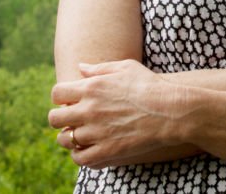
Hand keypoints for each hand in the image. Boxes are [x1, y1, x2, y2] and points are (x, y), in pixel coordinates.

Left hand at [48, 59, 189, 167]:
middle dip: (60, 118)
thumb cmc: (150, 85)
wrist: (170, 110)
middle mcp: (89, 109)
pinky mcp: (106, 150)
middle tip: (70, 119)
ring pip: (65, 139)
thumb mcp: (125, 67)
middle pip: (55, 118)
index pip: (57, 93)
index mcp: (91, 87)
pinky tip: (87, 149)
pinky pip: (80, 158)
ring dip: (68, 137)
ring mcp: (96, 131)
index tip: (69, 100)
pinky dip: (79, 155)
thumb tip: (81, 67)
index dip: (61, 97)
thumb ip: (99, 68)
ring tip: (79, 135)